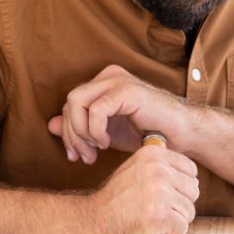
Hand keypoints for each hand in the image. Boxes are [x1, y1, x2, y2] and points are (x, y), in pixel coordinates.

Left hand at [47, 65, 190, 163]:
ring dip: (81, 132)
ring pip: (76, 102)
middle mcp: (109, 76)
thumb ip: (80, 127)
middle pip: (69, 102)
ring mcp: (118, 80)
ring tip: (95, 150)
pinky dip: (95, 130)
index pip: (70, 103)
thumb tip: (51, 125)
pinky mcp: (127, 90)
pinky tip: (106, 142)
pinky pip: (95, 110)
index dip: (68, 131)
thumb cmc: (149, 133)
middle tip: (84, 157)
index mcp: (104, 83)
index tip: (77, 156)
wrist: (182, 135)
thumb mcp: (107, 134)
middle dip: (71, 134)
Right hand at [84, 143, 198, 233]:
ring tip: (152, 218)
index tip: (162, 194)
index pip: (191, 171)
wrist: (93, 224)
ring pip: (189, 211)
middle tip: (156, 209)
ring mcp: (158, 192)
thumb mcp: (135, 170)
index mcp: (153, 154)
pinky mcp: (158, 216)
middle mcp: (157, 169)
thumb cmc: (117, 200)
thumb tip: (191, 172)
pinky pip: (182, 227)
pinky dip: (171, 233)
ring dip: (175, 220)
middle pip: (193, 191)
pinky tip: (153, 229)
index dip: (180, 187)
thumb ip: (160, 166)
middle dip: (179, 205)